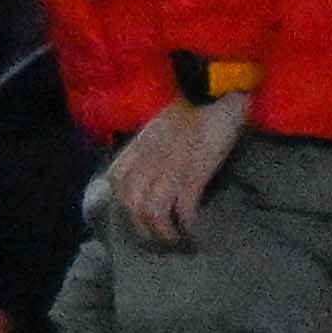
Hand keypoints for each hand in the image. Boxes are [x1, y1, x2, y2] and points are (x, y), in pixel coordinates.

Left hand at [96, 89, 253, 248]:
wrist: (215, 92)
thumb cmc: (192, 107)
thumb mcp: (159, 126)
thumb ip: (148, 147)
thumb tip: (148, 170)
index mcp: (138, 146)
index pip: (115, 179)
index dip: (120, 201)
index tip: (134, 213)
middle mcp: (148, 159)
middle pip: (131, 203)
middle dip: (141, 227)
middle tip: (156, 238)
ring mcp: (169, 167)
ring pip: (152, 211)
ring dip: (163, 232)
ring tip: (175, 240)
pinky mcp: (194, 173)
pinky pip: (183, 208)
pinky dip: (186, 223)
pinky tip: (193, 229)